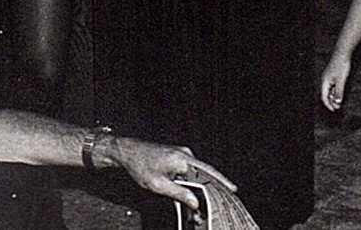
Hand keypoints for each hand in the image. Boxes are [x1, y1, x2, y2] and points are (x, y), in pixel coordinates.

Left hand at [110, 139, 236, 207]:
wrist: (127, 151)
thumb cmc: (141, 167)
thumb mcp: (158, 185)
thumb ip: (178, 193)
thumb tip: (195, 202)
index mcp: (183, 159)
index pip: (208, 171)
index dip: (222, 181)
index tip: (233, 189)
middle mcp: (185, 154)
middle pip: (202, 175)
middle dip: (206, 193)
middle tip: (209, 209)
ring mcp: (181, 154)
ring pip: (194, 175)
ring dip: (196, 190)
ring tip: (195, 210)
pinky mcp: (176, 157)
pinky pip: (187, 172)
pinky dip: (189, 184)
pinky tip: (187, 197)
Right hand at [320, 54, 350, 111]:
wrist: (343, 53)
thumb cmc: (341, 65)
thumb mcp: (341, 80)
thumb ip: (339, 92)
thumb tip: (337, 102)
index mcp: (325, 82)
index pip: (324, 97)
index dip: (328, 105)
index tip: (334, 110)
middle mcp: (325, 80)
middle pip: (326, 94)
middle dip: (331, 102)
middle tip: (338, 107)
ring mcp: (329, 77)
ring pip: (330, 90)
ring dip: (334, 97)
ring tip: (340, 101)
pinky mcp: (333, 74)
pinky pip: (333, 86)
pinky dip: (336, 91)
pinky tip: (341, 92)